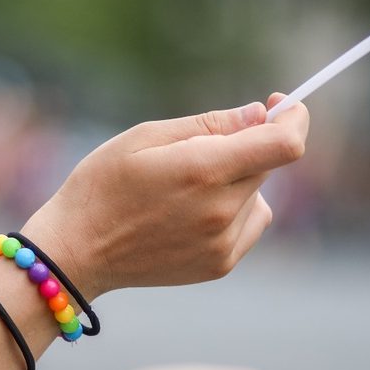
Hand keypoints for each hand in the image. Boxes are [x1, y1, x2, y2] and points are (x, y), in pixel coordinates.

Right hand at [23, 94, 309, 296]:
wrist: (76, 252)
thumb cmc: (102, 185)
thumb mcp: (146, 137)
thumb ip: (209, 124)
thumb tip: (259, 114)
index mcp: (203, 170)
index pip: (285, 145)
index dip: (293, 118)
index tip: (280, 104)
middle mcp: (221, 210)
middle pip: (268, 164)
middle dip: (251, 144)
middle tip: (204, 144)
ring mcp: (223, 242)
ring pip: (259, 194)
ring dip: (239, 180)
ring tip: (186, 187)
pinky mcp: (220, 264)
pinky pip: (250, 223)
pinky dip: (234, 210)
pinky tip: (191, 212)